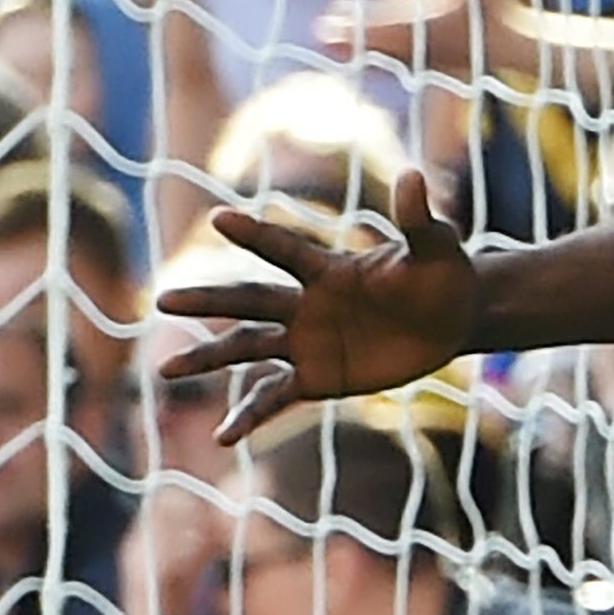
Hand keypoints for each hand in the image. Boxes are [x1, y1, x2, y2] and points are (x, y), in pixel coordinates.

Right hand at [158, 172, 477, 443]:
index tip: (219, 219)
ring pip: (247, 348)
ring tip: (164, 371)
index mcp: (330, 269)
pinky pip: (275, 397)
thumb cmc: (443, 275)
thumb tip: (414, 176)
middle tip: (163, 300)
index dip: (257, 235)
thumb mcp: (437, 249)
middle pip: (248, 301)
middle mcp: (307, 304)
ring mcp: (307, 342)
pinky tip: (222, 439)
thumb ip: (419, 220)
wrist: (450, 319)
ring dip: (208, 359)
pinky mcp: (318, 378)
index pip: (285, 249)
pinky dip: (249, 415)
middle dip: (207, 300)